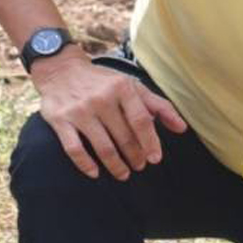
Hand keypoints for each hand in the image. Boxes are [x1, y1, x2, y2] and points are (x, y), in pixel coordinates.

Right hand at [31, 54, 186, 181]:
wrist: (61, 69)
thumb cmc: (102, 81)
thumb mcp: (131, 86)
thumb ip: (158, 105)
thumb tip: (182, 128)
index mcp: (121, 88)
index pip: (141, 120)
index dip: (150, 142)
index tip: (155, 159)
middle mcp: (101, 99)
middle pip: (124, 137)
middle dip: (135, 156)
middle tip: (139, 165)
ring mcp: (80, 111)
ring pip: (103, 147)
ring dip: (116, 165)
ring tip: (123, 173)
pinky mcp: (61, 120)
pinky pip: (74, 149)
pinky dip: (86, 165)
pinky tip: (95, 173)